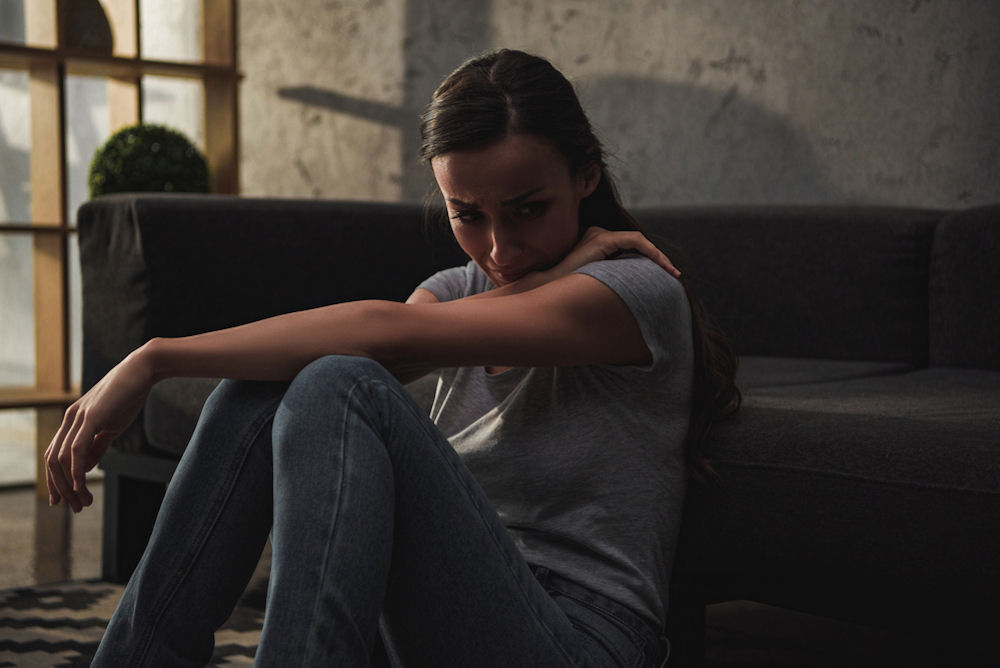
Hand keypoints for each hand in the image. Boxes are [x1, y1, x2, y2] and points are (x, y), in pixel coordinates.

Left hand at [44, 346, 154, 511]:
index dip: (55, 480)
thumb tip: (84, 468)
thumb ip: (96, 446)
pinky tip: (80, 486)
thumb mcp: (111, 426)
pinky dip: (75, 471)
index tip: (64, 500)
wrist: (142, 371)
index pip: (54, 456)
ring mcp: (77, 418)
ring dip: (70, 485)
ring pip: (61, 459)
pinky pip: (76, 450)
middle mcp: (69, 419)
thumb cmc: (129, 396)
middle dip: (62, 488)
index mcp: (73, 421)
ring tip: (83, 502)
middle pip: (53, 461)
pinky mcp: (90, 418)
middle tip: (77, 507)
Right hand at [553, 226, 680, 278]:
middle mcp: (597, 233)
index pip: (629, 245)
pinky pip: (635, 241)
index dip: (649, 258)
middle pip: (636, 242)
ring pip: (638, 240)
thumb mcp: (597, 280)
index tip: (664, 274)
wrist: (549, 288)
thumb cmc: (568, 290)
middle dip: (657, 258)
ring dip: (658, 256)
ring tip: (672, 272)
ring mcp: (599, 234)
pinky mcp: (602, 240)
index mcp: (594, 241)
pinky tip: (662, 265)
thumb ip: (611, 276)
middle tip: (674, 274)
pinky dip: (651, 252)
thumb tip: (632, 289)